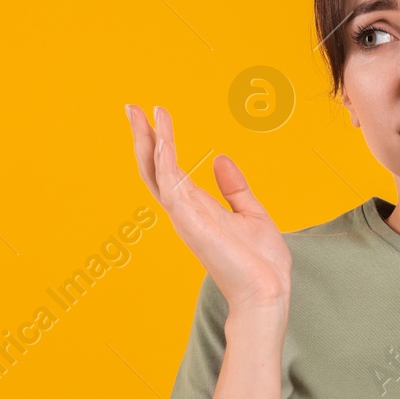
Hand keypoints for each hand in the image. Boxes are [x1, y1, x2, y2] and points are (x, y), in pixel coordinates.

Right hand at [127, 104, 291, 314]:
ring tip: (140, 112)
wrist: (268, 291)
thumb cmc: (261, 262)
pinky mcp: (190, 222)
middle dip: (141, 137)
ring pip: (156, 172)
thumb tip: (220, 158)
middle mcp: (184, 211)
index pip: (169, 170)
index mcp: (196, 208)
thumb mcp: (251, 213)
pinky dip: (164, 159)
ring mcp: (184, 217)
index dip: (159, 143)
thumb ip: (234, 187)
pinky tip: (162, 137)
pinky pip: (171, 184)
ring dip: (148, 141)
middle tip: (131, 107)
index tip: (154, 115)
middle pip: (153, 168)